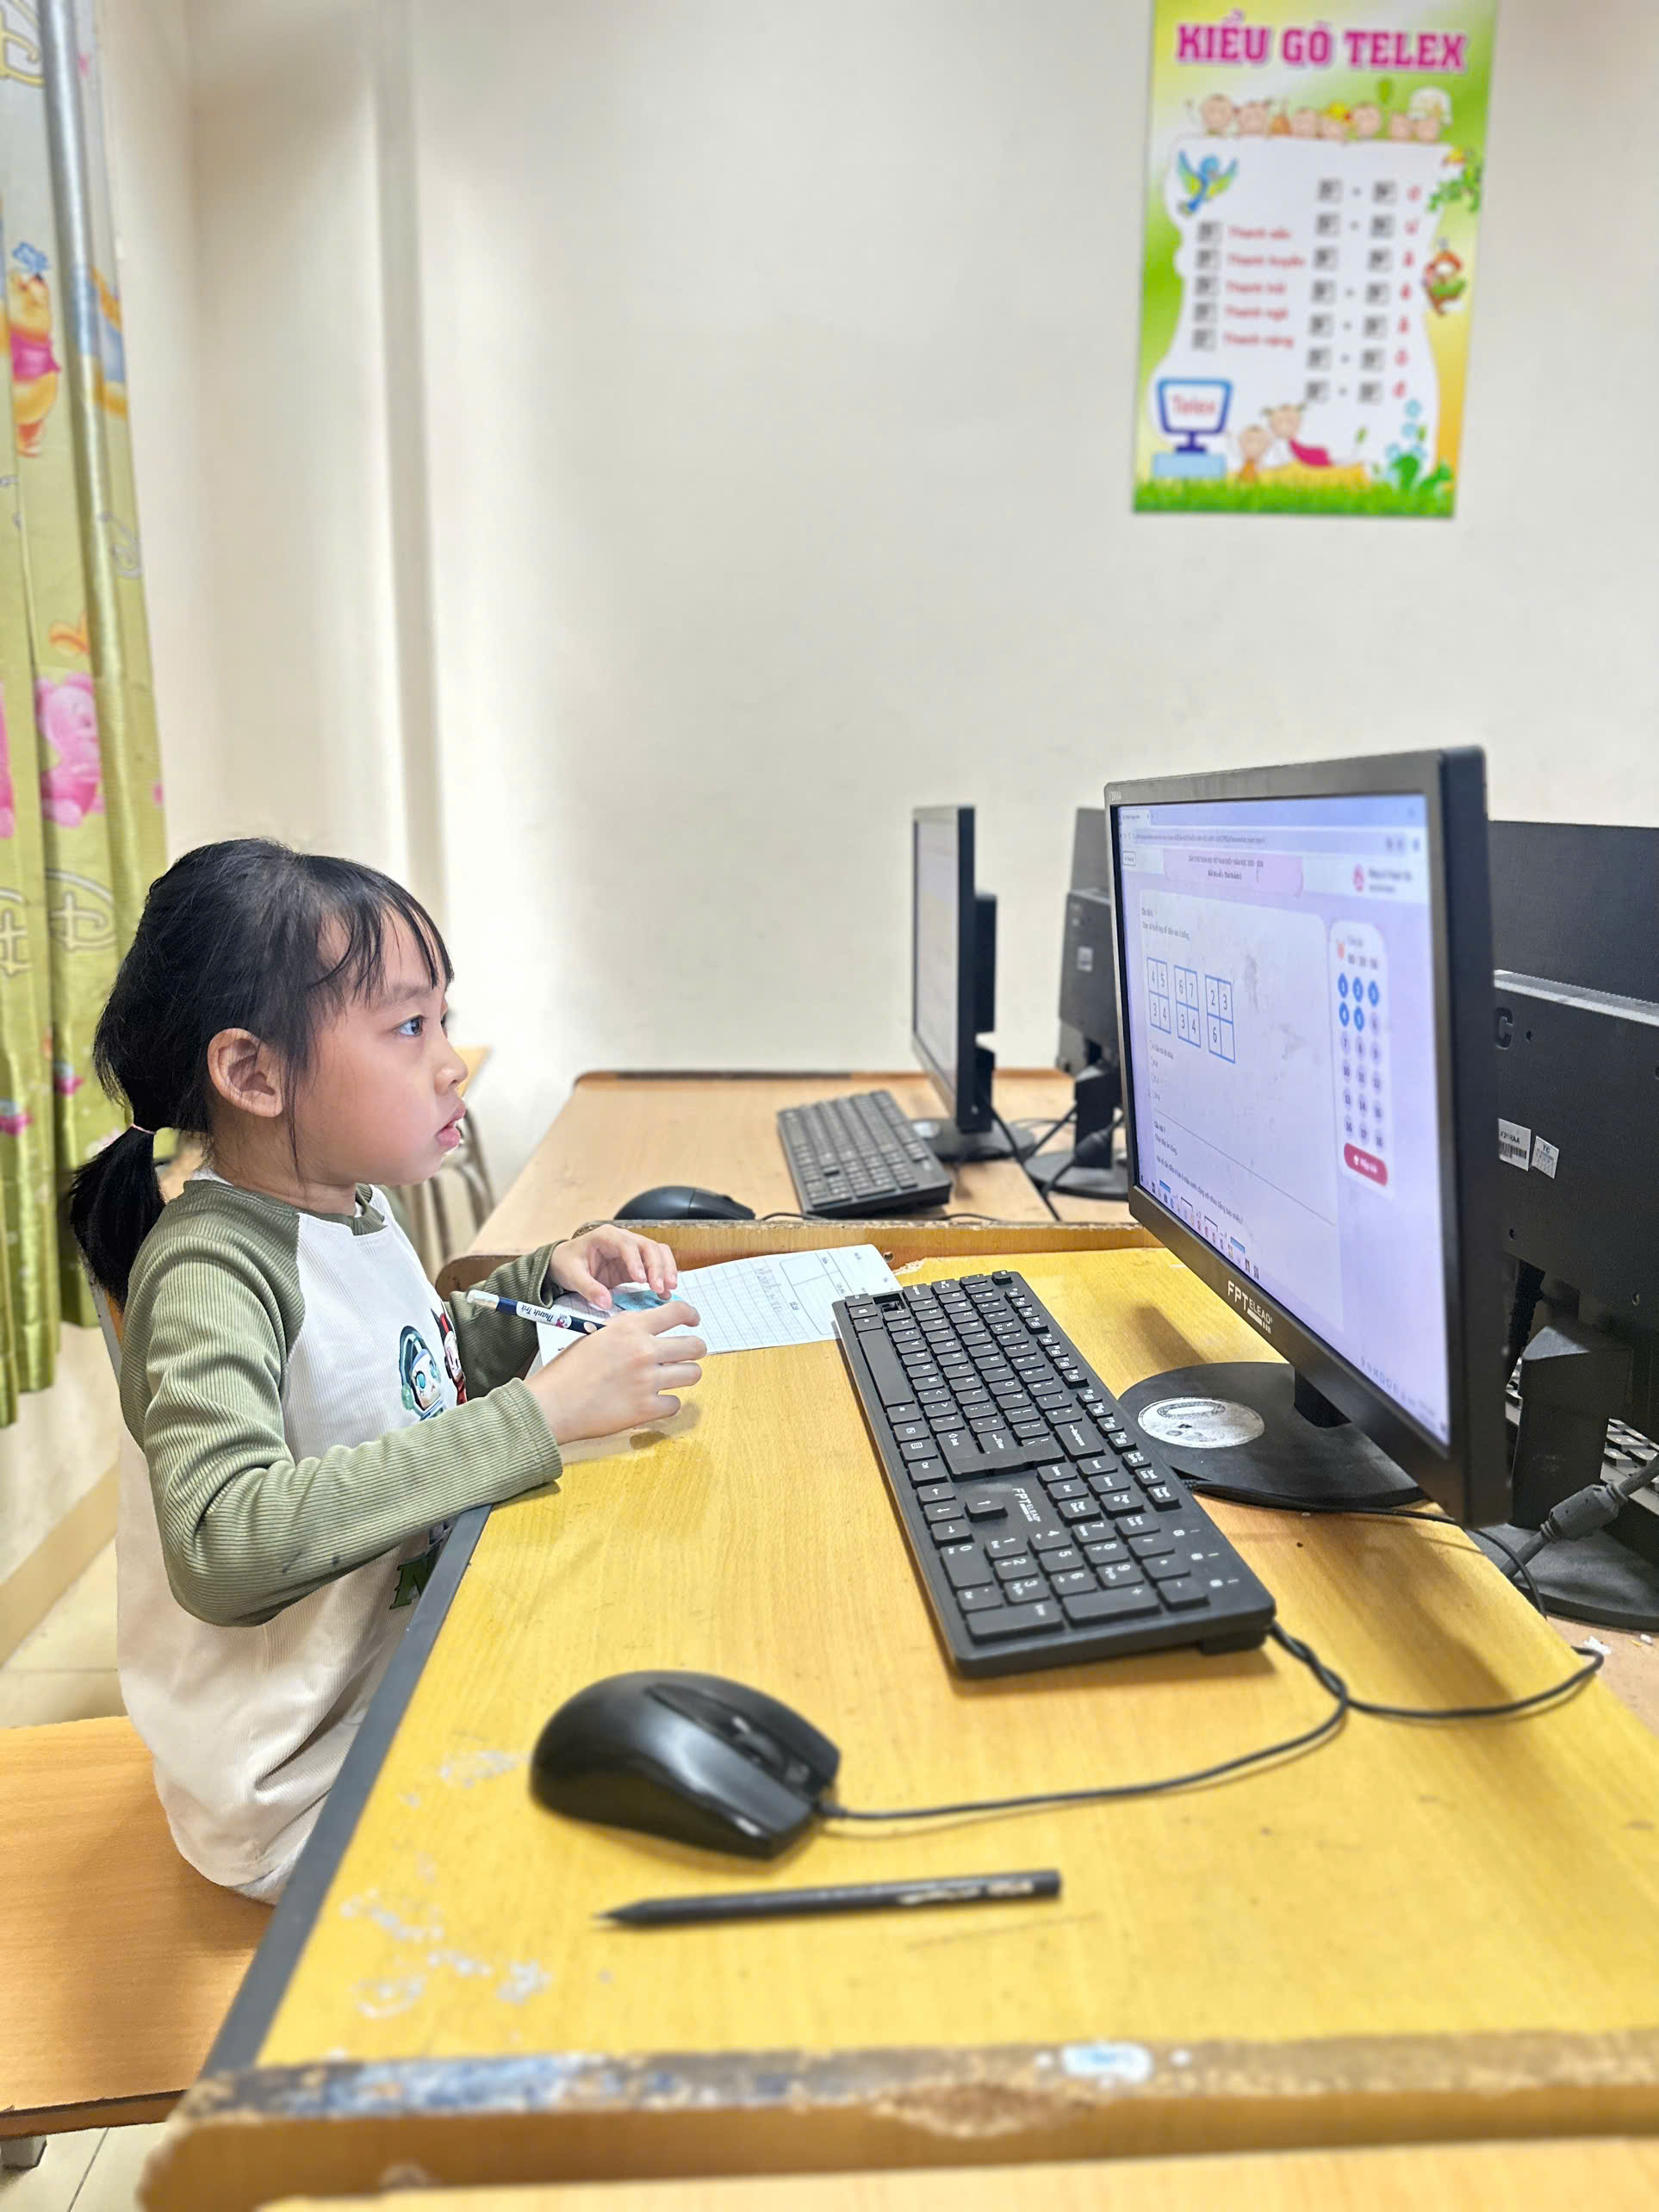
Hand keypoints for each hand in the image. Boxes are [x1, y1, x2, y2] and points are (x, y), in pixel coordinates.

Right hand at [528, 1303, 705, 1440]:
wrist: (552, 1404)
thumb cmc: (568, 1370)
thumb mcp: (597, 1335)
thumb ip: (626, 1331)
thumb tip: (649, 1328)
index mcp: (630, 1328)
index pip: (678, 1312)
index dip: (691, 1315)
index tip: (694, 1322)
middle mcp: (644, 1350)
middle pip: (695, 1346)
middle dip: (695, 1350)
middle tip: (687, 1355)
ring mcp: (647, 1381)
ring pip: (693, 1374)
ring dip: (684, 1376)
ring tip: (670, 1379)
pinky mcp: (645, 1409)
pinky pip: (675, 1404)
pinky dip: (666, 1404)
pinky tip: (652, 1402)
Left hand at [550, 1227, 676, 1307]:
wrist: (565, 1263)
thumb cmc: (567, 1264)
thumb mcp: (572, 1276)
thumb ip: (588, 1288)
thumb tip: (606, 1303)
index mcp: (606, 1236)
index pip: (627, 1244)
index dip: (636, 1261)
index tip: (640, 1280)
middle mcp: (622, 1239)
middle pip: (648, 1246)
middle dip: (658, 1266)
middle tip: (660, 1288)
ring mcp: (631, 1250)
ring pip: (657, 1252)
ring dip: (665, 1269)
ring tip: (668, 1289)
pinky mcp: (635, 1263)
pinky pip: (655, 1265)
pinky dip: (662, 1277)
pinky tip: (665, 1292)